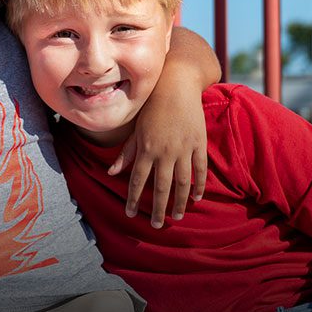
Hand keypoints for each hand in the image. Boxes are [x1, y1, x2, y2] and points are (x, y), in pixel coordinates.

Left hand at [111, 85, 207, 227]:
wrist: (176, 85)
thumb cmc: (152, 106)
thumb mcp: (135, 129)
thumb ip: (126, 153)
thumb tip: (111, 172)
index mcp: (146, 148)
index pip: (138, 180)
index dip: (134, 199)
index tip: (131, 214)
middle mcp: (164, 151)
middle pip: (161, 187)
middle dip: (158, 209)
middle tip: (157, 226)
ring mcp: (183, 148)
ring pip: (183, 183)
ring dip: (179, 202)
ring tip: (177, 216)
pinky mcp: (198, 143)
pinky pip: (200, 169)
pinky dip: (199, 184)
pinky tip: (196, 198)